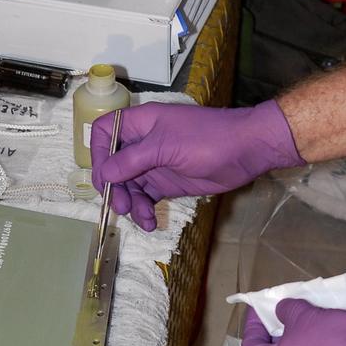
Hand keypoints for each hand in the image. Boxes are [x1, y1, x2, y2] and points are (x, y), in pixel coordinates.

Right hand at [90, 100, 302, 230]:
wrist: (246, 150)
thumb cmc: (206, 139)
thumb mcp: (164, 147)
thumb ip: (131, 161)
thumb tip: (102, 174)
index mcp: (140, 124)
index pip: (105, 132)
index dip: (99, 153)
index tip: (103, 177)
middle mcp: (143, 142)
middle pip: (114, 164)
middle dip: (114, 186)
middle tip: (120, 205)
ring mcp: (155, 163)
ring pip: (129, 185)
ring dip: (130, 203)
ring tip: (141, 217)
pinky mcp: (167, 182)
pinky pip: (146, 197)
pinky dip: (144, 210)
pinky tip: (149, 222)